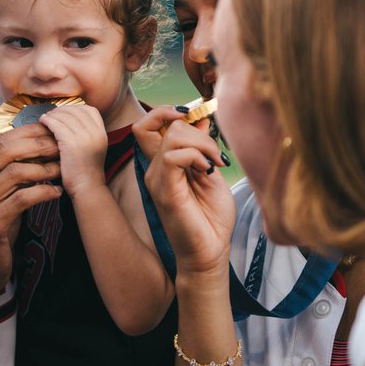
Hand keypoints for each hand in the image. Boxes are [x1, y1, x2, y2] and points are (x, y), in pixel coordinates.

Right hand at [0, 123, 60, 298]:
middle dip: (38, 145)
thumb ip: (6, 171)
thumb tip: (38, 144)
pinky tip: (56, 193)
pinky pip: (22, 199)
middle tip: (61, 146)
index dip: (27, 133)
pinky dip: (43, 192)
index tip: (51, 130)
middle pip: (6, 152)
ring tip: (63, 169)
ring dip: (45, 168)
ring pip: (16, 173)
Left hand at [40, 105, 107, 196]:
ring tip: (45, 118)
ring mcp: (84, 137)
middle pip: (76, 111)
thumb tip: (71, 119)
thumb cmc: (85, 171)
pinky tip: (43, 122)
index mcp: (102, 132)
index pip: (89, 110)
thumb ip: (87, 133)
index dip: (75, 108)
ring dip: (53, 115)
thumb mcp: (94, 148)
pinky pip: (56, 125)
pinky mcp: (71, 143)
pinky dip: (48, 121)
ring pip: (65, 116)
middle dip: (62, 110)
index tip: (65, 113)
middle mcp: (95, 132)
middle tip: (52, 114)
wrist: (86, 188)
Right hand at [135, 110, 234, 276]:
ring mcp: (157, 179)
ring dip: (202, 143)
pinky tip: (208, 171)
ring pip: (172, 136)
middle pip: (165, 124)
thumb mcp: (210, 173)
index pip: (149, 125)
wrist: (210, 252)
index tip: (199, 122)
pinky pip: (174, 156)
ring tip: (215, 164)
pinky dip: (196, 155)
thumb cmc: (211, 219)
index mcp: (163, 165)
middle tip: (216, 154)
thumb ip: (202, 148)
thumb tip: (200, 119)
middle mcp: (155, 169)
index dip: (170, 113)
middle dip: (197, 129)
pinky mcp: (165, 190)